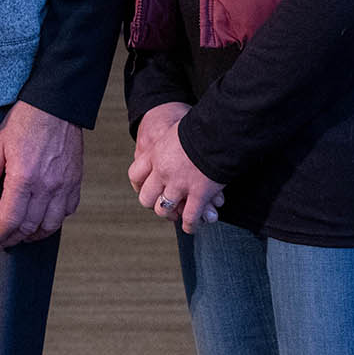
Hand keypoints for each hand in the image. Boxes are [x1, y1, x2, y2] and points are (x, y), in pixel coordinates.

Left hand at [0, 100, 83, 249]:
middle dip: (12, 239)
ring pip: (50, 225)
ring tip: (20, 237)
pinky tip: (42, 220)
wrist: (56, 106)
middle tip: (0, 242)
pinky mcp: (75, 182)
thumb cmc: (24, 122)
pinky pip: (67, 212)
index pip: (9, 219)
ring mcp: (64, 186)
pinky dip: (54, 222)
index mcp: (23, 178)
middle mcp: (47, 186)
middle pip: (29, 227)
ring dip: (33, 236)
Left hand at [127, 101, 224, 233]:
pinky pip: (190, 216)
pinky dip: (190, 224)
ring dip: (170, 215)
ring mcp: (179, 184)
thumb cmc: (200, 127)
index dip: (139, 185)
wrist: (218, 130)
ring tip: (176, 216)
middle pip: (146, 197)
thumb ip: (168, 145)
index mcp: (154, 154)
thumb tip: (170, 147)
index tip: (146, 188)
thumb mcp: (175, 133)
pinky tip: (191, 227)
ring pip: (164, 209)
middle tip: (161, 205)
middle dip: (153, 203)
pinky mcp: (199, 193)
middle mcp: (162, 171)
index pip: (135, 175)